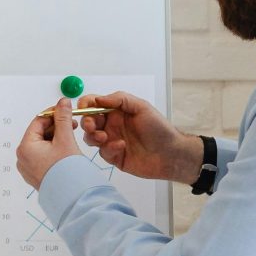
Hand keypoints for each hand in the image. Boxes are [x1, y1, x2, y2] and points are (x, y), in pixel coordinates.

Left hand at [14, 99, 84, 188]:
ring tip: (71, 140)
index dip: (53, 114)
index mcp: (25, 147)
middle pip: (39, 133)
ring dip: (56, 139)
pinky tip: (66, 153)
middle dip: (56, 128)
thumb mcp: (65, 139)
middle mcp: (22, 157)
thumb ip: (63, 118)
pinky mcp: (36, 175)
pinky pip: (43, 157)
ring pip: (42, 145)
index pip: (38, 121)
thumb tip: (62, 102)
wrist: (72, 197)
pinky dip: (53, 151)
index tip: (66, 111)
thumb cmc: (67, 171)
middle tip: (72, 126)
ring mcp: (28, 168)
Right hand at [77, 90, 200, 183]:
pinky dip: (109, 148)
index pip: (94, 104)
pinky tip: (122, 146)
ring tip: (104, 137)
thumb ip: (119, 99)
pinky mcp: (114, 157)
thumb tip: (97, 99)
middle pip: (88, 122)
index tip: (84, 108)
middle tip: (92, 126)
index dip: (85, 105)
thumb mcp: (141, 107)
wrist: (171, 154)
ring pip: (91, 138)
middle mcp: (112, 125)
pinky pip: (103, 153)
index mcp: (116, 111)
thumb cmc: (159, 129)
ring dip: (93, 136)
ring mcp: (112, 141)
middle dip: (87, 122)